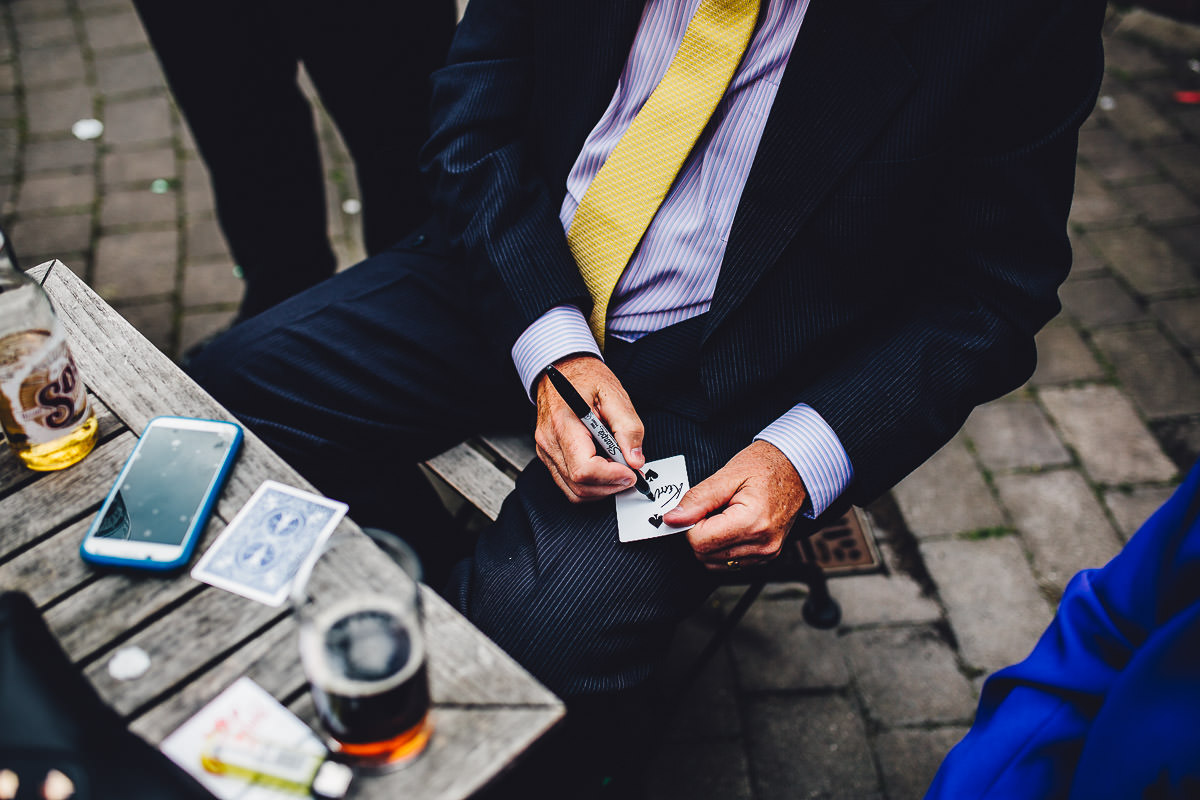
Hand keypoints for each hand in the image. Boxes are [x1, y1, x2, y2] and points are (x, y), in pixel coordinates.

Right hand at [534, 356, 645, 502]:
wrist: (564, 369)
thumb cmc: (586, 379)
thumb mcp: (615, 395)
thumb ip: (628, 428)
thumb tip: (635, 460)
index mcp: (564, 424)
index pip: (584, 469)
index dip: (611, 477)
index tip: (631, 472)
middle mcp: (550, 441)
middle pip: (579, 485)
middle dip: (610, 486)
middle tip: (632, 473)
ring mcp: (546, 451)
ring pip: (573, 491)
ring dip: (602, 489)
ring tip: (620, 470)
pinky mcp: (549, 456)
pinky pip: (568, 484)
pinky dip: (591, 485)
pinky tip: (605, 469)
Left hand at [664, 441, 807, 570]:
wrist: (796, 470)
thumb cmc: (765, 467)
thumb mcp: (727, 475)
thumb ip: (697, 499)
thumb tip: (673, 519)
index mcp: (752, 522)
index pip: (699, 541)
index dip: (690, 523)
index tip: (697, 507)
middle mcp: (762, 544)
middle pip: (705, 554)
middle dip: (698, 532)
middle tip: (711, 508)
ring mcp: (766, 553)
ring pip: (714, 562)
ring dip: (709, 541)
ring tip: (723, 515)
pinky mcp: (766, 557)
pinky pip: (729, 563)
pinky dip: (722, 547)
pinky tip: (731, 526)